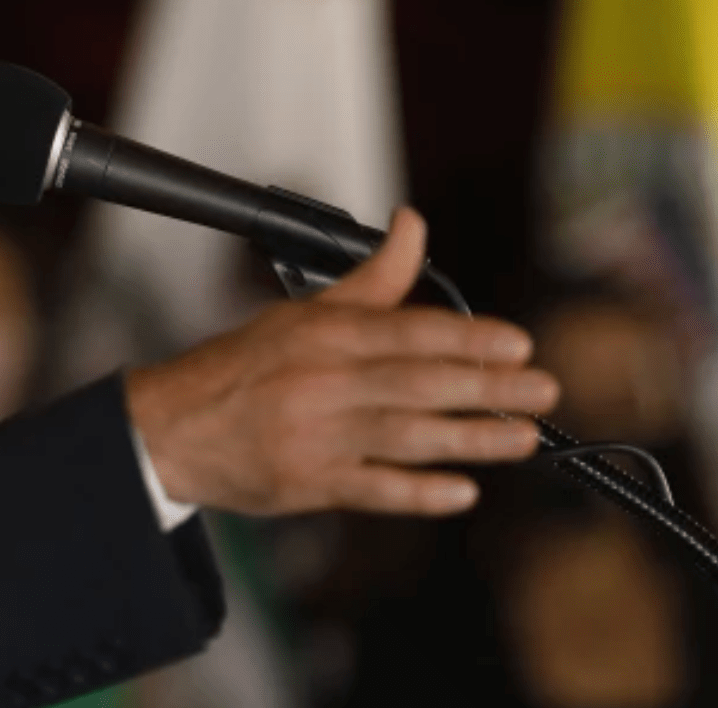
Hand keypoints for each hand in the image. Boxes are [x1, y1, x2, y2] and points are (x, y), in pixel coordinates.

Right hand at [125, 208, 557, 516]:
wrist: (175, 427)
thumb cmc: (244, 367)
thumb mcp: (305, 311)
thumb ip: (372, 277)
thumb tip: (413, 224)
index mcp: (324, 336)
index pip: (409, 331)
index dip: (468, 339)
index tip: (518, 344)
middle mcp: (323, 383)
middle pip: (419, 384)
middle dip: (489, 388)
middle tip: (543, 389)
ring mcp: (317, 437)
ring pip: (408, 437)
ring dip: (472, 439)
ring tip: (522, 439)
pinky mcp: (311, 484)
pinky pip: (375, 490)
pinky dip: (420, 493)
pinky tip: (462, 491)